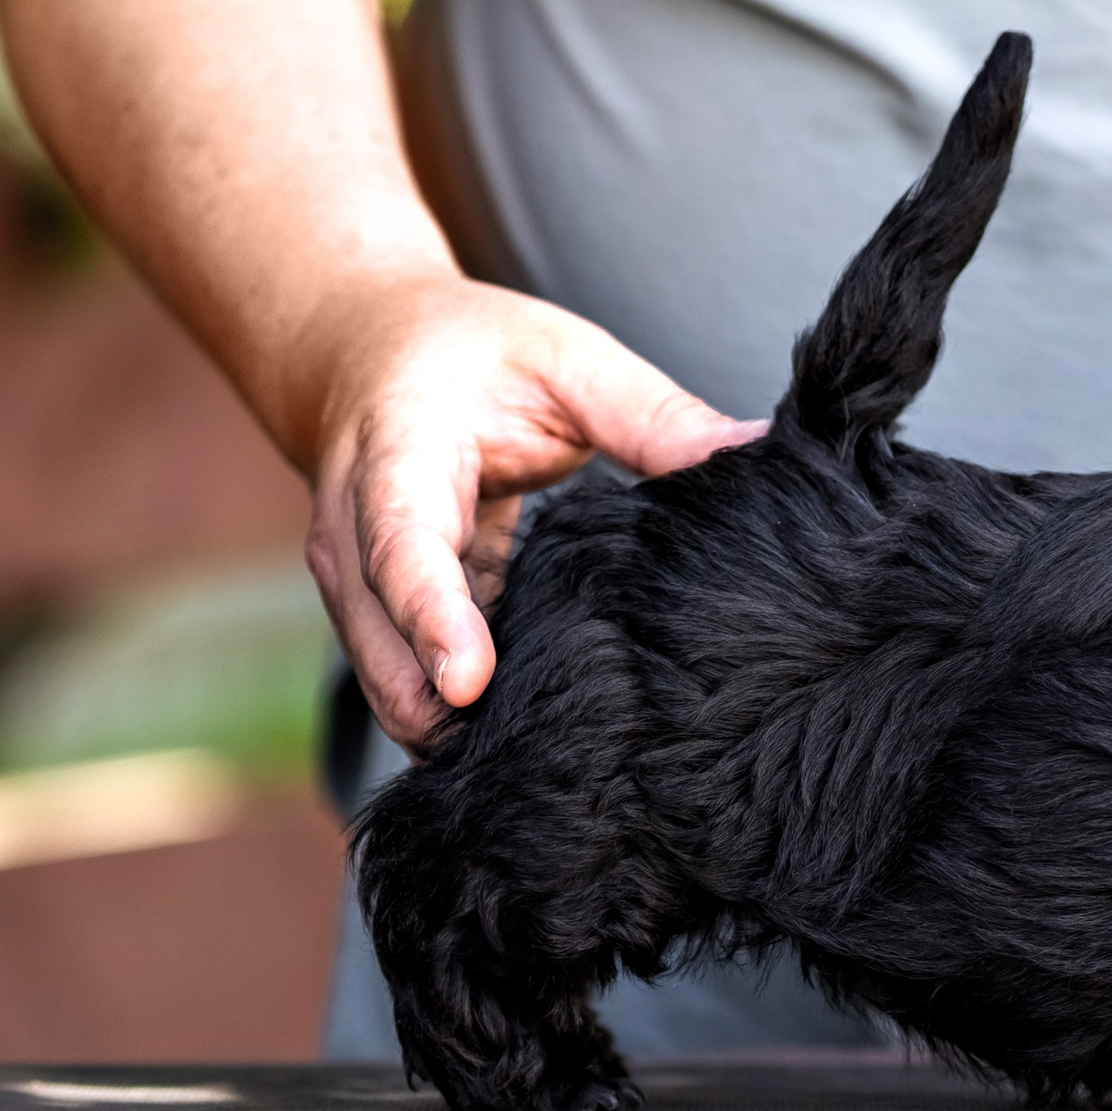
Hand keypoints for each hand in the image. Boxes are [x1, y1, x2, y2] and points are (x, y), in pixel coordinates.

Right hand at [297, 275, 762, 744]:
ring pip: (388, 681)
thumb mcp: (567, 359)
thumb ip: (653, 414)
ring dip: (452, 724)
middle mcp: (353, 531)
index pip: (401, 544)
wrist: (358, 352)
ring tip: (556, 758)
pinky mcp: (376, 616)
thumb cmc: (471, 352)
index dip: (433, 617)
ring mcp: (356, 583)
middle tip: (550, 756)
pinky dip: (459, 710)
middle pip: (381, 643)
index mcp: (398, 454)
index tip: (469, 681)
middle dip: (444, 707)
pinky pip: (409, 680)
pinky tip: (538, 736)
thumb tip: (758, 450)